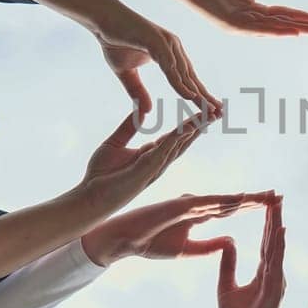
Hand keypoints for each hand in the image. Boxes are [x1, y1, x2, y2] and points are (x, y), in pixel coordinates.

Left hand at [77, 109, 213, 214]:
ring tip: (209, 115)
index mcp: (152, 155)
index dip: (191, 124)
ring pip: (179, 144)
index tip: (205, 111)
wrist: (90, 198)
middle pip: (184, 140)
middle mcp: (158, 163)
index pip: (176, 137)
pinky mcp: (146, 170)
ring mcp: (154, 167)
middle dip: (201, 125)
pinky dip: (176, 138)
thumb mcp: (115, 143)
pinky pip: (164, 150)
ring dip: (195, 129)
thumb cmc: (100, 175)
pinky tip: (186, 127)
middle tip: (218, 111)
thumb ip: (129, 127)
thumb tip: (139, 110)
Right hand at [79, 189, 273, 266]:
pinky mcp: (180, 205)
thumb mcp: (188, 250)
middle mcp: (197, 205)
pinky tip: (242, 200)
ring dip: (247, 198)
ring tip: (269, 195)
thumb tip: (232, 242)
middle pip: (233, 202)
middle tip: (279, 195)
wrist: (125, 241)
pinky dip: (225, 201)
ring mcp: (190, 203)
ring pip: (225, 200)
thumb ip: (209, 246)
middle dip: (256, 200)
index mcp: (199, 215)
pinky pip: (208, 203)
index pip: (231, 210)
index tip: (272, 207)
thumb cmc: (150, 243)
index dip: (252, 208)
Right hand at [92, 9, 219, 115]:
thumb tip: (146, 111)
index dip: (199, 95)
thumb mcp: (126, 72)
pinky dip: (180, 83)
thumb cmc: (113, 40)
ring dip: (197, 93)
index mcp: (169, 53)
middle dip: (205, 96)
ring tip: (208, 110)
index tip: (211, 111)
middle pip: (191, 77)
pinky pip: (170, 67)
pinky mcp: (156, 41)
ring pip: (184, 74)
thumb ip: (137, 90)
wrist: (101, 17)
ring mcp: (167, 43)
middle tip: (219, 114)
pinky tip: (189, 96)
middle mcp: (173, 47)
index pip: (187, 78)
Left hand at [171, 0, 307, 36]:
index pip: (284, 14)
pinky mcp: (230, 24)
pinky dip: (276, 30)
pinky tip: (292, 31)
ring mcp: (240, 25)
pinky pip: (257, 28)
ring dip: (297, 30)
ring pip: (274, 28)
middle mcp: (249, 21)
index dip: (303, 16)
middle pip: (283, 24)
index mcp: (253, 10)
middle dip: (306, 26)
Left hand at [215, 197, 288, 307]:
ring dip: (277, 228)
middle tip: (277, 196)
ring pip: (277, 250)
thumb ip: (228, 263)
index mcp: (263, 273)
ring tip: (278, 207)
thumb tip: (228, 241)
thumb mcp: (225, 285)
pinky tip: (278, 233)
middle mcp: (273, 275)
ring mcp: (276, 283)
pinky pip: (276, 265)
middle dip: (275, 218)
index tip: (268, 202)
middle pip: (274, 241)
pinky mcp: (275, 292)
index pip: (265, 242)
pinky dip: (277, 248)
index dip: (267, 222)